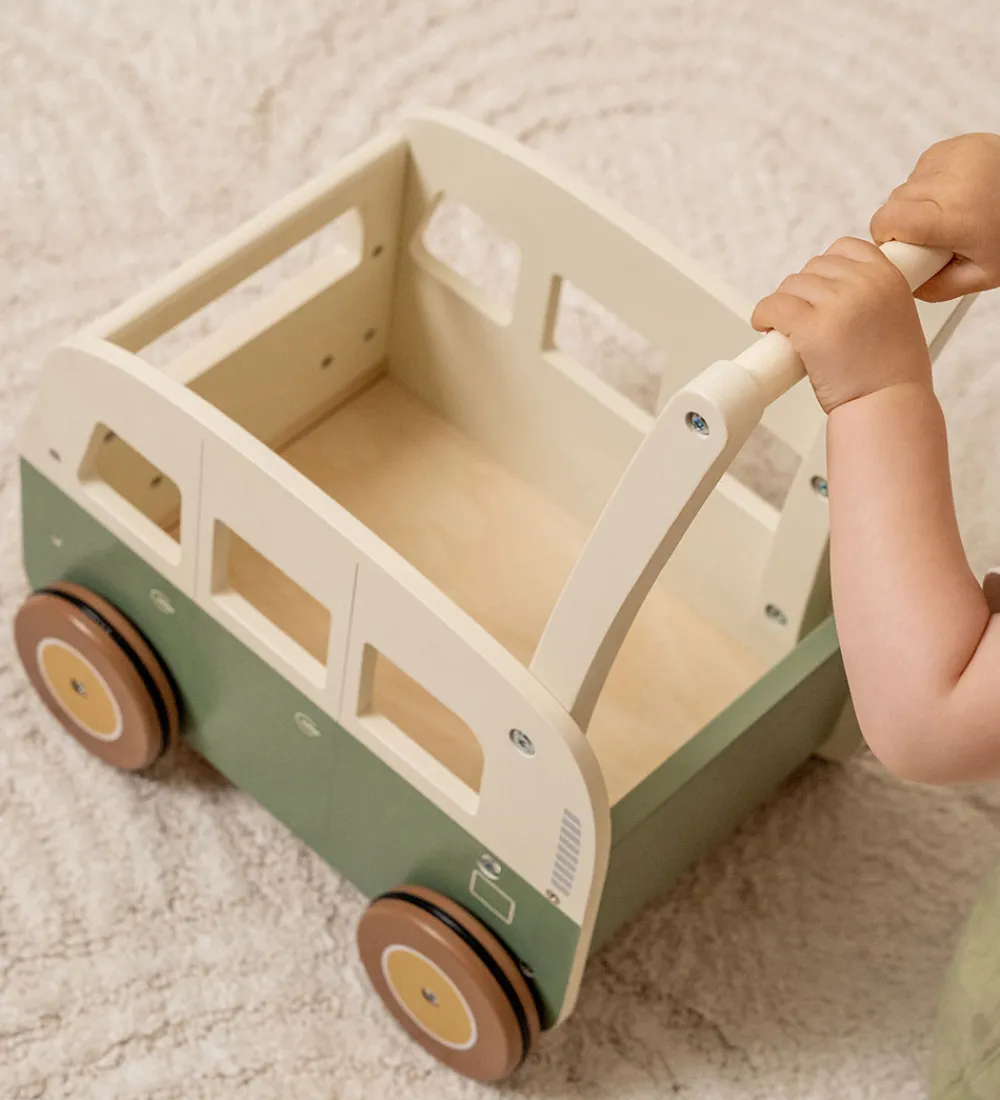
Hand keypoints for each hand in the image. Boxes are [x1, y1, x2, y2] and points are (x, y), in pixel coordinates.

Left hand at [751, 237, 930, 413]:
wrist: (888, 407)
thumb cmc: (892, 375)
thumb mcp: (897, 318)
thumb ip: (872, 297)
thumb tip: (835, 293)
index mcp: (889, 277)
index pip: (846, 248)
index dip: (826, 269)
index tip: (818, 291)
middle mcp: (864, 283)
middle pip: (813, 267)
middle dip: (803, 292)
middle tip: (801, 318)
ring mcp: (837, 303)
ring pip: (791, 286)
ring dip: (783, 306)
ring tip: (786, 328)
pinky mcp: (811, 327)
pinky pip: (774, 306)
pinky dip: (764, 315)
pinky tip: (766, 328)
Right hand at [871, 133, 999, 300]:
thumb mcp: (981, 276)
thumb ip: (935, 287)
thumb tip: (903, 284)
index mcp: (953, 216)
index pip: (885, 220)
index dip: (887, 237)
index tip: (902, 246)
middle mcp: (952, 181)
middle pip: (894, 204)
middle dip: (906, 222)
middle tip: (938, 234)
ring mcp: (954, 157)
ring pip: (907, 186)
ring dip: (920, 202)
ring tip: (952, 211)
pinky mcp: (957, 145)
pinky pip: (923, 168)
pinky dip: (932, 183)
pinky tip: (956, 193)